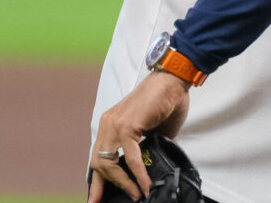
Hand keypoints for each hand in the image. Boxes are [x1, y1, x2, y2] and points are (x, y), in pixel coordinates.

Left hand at [88, 71, 189, 202]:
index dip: (97, 179)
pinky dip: (138, 173)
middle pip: (98, 163)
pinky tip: (145, 184)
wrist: (173, 80)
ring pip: (109, 163)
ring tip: (137, 194)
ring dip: (123, 183)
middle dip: (102, 186)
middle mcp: (108, 124)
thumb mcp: (154, 130)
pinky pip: (130, 157)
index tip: (96, 196)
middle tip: (102, 202)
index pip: (98, 156)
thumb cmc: (167, 100)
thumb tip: (152, 167)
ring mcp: (115, 125)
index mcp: (111, 124)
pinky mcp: (128, 126)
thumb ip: (149, 147)